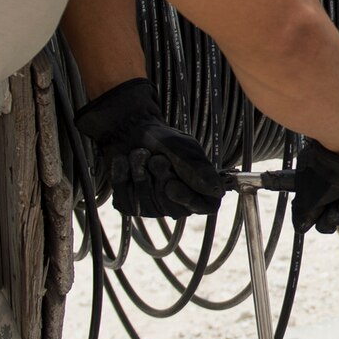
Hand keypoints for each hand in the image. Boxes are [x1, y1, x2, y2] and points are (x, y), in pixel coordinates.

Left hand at [74, 78, 226, 218]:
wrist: (130, 131)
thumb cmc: (162, 139)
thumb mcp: (182, 148)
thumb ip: (197, 169)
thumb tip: (216, 190)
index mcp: (200, 188)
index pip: (206, 207)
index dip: (188, 199)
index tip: (171, 185)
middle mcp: (179, 202)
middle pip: (173, 208)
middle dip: (160, 178)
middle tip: (156, 158)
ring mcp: (154, 207)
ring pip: (146, 201)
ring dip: (139, 171)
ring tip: (141, 154)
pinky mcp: (130, 206)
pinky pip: (124, 197)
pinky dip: (121, 174)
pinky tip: (125, 161)